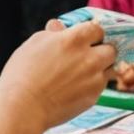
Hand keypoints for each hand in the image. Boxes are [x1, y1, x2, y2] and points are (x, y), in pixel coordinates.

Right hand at [0, 19, 118, 131]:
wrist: (22, 108)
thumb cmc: (22, 73)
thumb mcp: (34, 44)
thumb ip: (53, 33)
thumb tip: (59, 26)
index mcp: (75, 40)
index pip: (98, 29)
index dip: (93, 33)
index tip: (87, 38)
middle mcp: (90, 58)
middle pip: (111, 49)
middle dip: (102, 51)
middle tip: (90, 56)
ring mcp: (94, 79)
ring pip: (111, 69)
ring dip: (102, 69)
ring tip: (84, 74)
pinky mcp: (93, 97)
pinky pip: (101, 87)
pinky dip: (93, 85)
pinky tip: (77, 88)